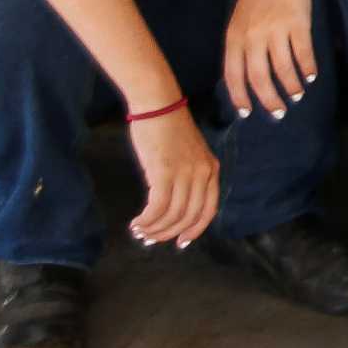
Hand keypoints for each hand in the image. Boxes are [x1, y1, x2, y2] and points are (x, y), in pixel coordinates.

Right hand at [126, 106, 219, 248]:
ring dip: (154, 229)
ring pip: (172, 215)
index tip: (180, 242)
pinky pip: (158, 208)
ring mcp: (185, 173)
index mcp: (211, 169)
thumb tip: (173, 206)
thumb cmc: (168, 128)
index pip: (208, 210)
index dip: (194, 229)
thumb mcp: (187, 154)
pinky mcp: (164, 172)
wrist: (158, 105)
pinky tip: (136, 222)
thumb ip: (187, 176)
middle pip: (189, 217)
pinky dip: (147, 220)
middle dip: (169, 233)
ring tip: (139, 231)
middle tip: (150, 240)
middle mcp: (202, 173)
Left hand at [221, 0, 317, 120]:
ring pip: (282, 69)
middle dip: (269, 100)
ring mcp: (275, 29)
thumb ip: (243, 42)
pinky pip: (303, 52)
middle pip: (258, 78)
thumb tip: (251, 71)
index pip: (233, 75)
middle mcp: (252, 36)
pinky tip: (312, 75)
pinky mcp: (298, 21)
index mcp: (234, 36)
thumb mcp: (242, 17)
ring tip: (298, 95)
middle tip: (279, 113)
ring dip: (292, 86)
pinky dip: (308, 67)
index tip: (248, 114)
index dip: (240, 97)